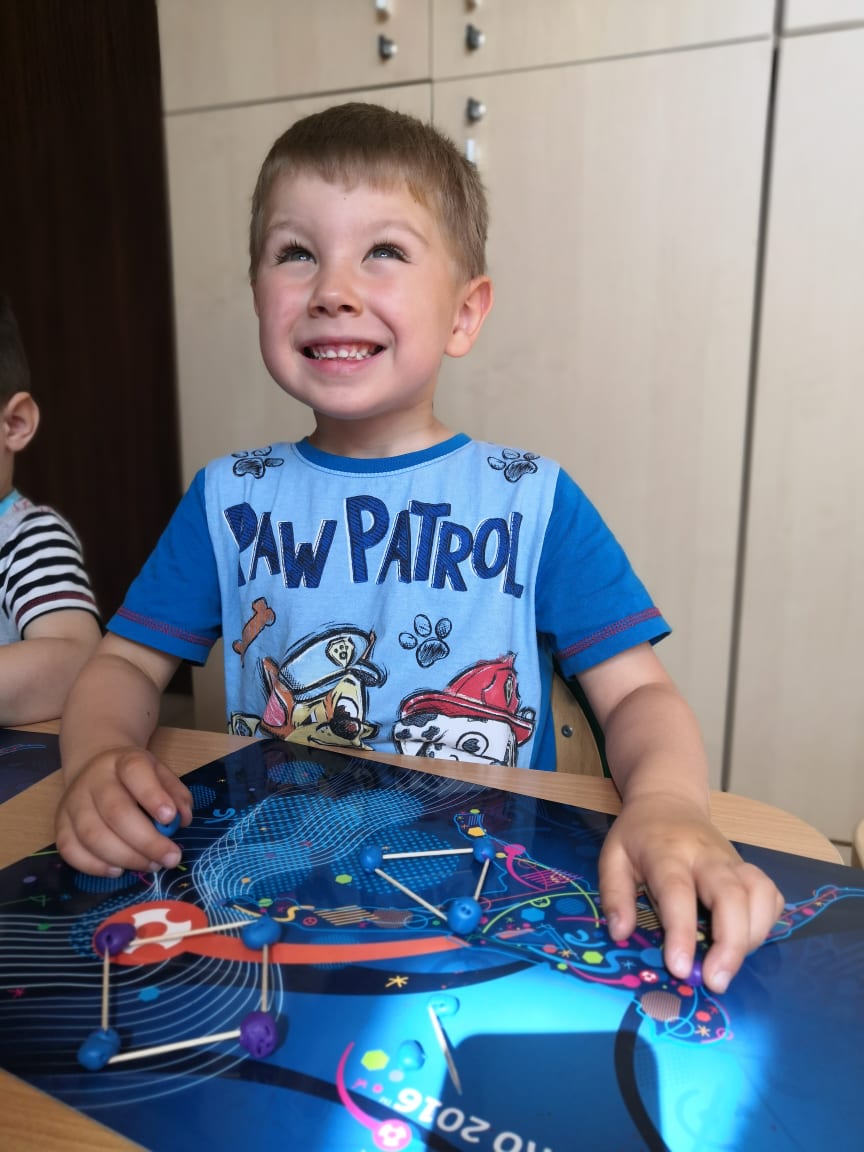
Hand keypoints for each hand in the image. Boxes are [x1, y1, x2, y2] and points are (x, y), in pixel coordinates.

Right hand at [55, 746, 192, 876]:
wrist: (95, 767)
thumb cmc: (135, 778)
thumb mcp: (160, 773)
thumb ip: (176, 794)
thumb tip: (183, 820)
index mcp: (123, 761)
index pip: (135, 772)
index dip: (153, 796)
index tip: (171, 818)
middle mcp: (94, 780)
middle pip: (115, 812)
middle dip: (146, 841)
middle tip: (170, 858)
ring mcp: (73, 802)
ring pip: (92, 835)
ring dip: (125, 857)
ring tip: (150, 865)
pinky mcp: (59, 824)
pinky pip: (71, 850)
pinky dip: (94, 866)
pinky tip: (118, 871)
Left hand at [598, 794, 784, 993]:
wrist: (669, 799)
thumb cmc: (638, 835)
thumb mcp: (612, 856)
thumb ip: (614, 895)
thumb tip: (620, 934)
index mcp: (667, 853)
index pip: (678, 892)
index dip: (682, 932)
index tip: (681, 968)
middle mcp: (706, 856)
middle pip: (731, 895)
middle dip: (731, 943)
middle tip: (717, 982)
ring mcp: (732, 861)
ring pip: (760, 894)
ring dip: (753, 935)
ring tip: (729, 965)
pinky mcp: (748, 868)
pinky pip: (771, 895)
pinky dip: (767, 922)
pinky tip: (746, 940)